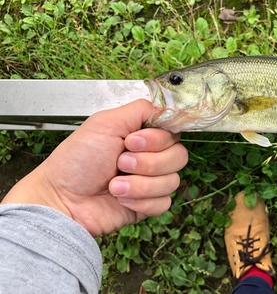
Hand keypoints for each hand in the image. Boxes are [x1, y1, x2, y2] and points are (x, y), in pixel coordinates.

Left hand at [1, 99, 187, 236]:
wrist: (62, 200)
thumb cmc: (76, 161)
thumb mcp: (105, 122)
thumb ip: (140, 109)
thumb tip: (165, 107)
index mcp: (143, 135)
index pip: (173, 131)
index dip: (158, 139)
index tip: (133, 141)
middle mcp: (150, 156)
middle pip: (179, 156)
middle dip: (147, 162)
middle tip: (121, 162)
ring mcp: (151, 181)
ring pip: (173, 181)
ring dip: (140, 184)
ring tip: (115, 184)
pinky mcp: (148, 204)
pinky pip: (164, 202)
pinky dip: (140, 201)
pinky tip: (121, 199)